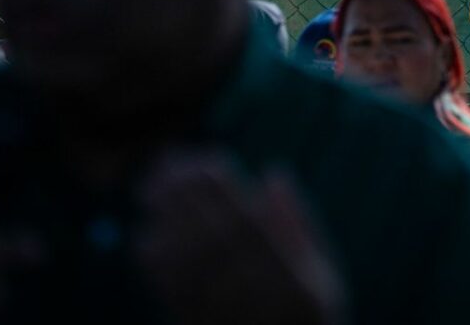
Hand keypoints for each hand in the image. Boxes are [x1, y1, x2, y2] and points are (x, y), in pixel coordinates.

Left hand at [137, 155, 341, 324]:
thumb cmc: (310, 318)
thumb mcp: (323, 273)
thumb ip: (298, 225)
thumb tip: (274, 174)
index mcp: (289, 282)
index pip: (249, 227)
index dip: (227, 193)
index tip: (210, 160)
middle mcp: (252, 300)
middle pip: (209, 238)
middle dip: (186, 198)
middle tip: (167, 162)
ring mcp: (220, 317)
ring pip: (185, 262)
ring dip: (164, 221)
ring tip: (150, 187)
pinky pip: (169, 292)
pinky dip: (154, 259)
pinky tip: (146, 230)